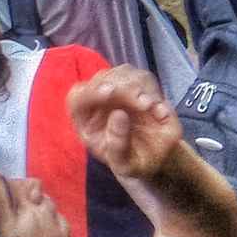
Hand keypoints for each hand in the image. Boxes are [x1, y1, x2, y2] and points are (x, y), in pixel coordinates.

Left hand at [67, 66, 180, 180]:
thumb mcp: (123, 164)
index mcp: (87, 121)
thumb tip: (118, 114)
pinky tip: (159, 110)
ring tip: (149, 105)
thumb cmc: (132, 162)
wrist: (154, 158)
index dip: (90, 92)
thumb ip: (117, 143)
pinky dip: (154, 90)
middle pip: (103, 79)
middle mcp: (100, 103)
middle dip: (123, 88)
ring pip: (125, 73)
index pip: (78, 97)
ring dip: (139, 85)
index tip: (109, 91)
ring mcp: (121, 93)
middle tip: (143, 103)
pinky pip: (145, 79)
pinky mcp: (141, 89)